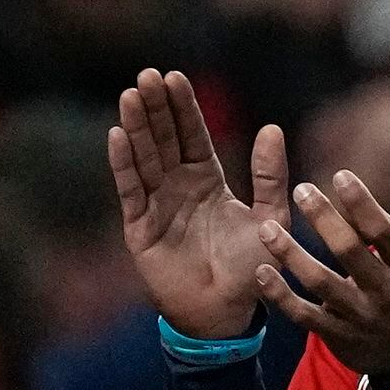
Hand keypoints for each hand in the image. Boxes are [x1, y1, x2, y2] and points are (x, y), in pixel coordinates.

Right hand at [110, 68, 289, 339]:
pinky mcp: (139, 228)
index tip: (175, 76)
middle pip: (163, 139)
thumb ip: (270, 177)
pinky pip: (131, 190)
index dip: (183, 107)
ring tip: (130, 94)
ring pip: (144, 158)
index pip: (192, 135)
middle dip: (156, 108)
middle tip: (148, 75)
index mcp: (206, 180)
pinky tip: (118, 135)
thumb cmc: (250, 269)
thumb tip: (271, 127)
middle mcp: (177, 187)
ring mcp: (156, 205)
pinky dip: (124, 164)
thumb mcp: (270, 218)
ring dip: (136, 127)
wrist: (224, 314)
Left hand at [254, 166, 389, 375]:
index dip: (361, 203)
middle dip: (323, 219)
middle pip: (349, 252)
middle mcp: (385, 291)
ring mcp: (359, 315)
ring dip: (291, 255)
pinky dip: (281, 297)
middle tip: (301, 190)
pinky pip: (304, 316)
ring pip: (320, 283)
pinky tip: (262, 273)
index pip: (383, 230)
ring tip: (267, 228)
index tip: (340, 176)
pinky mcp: (337, 334)